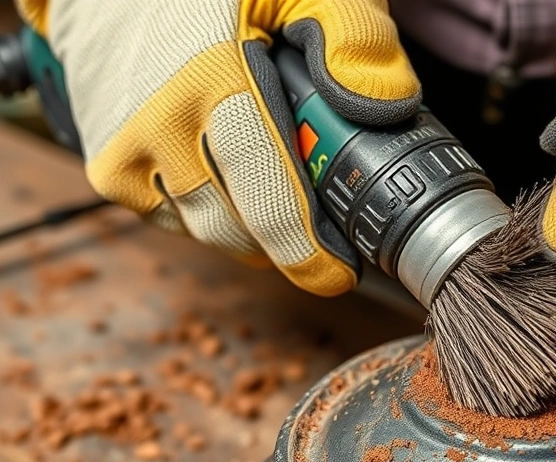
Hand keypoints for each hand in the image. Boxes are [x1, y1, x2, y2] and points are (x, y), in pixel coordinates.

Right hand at [15, 0, 419, 295]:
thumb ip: (352, 35)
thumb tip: (386, 103)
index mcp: (211, 79)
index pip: (265, 194)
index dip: (306, 250)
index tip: (339, 273)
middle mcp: (159, 125)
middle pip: (239, 227)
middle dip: (289, 241)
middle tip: (327, 228)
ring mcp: (126, 153)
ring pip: (208, 232)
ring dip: (252, 228)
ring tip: (282, 191)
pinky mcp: (109, 172)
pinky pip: (176, 222)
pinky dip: (214, 215)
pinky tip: (236, 180)